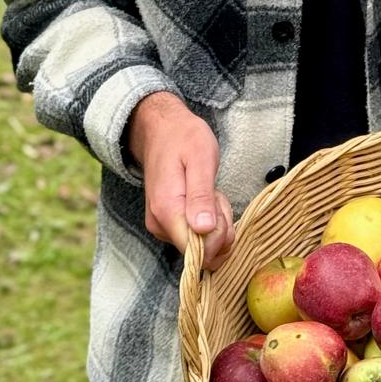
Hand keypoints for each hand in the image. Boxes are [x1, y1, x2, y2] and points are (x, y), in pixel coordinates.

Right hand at [126, 90, 234, 268]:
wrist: (161, 130)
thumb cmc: (184, 138)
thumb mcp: (201, 157)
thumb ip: (202, 195)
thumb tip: (204, 230)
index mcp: (167, 211)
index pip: (197, 252)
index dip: (217, 236)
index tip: (218, 205)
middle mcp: (160, 225)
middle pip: (202, 250)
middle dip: (220, 225)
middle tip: (216, 193)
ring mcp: (162, 227)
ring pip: (202, 243)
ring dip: (217, 220)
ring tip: (210, 190)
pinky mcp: (167, 225)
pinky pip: (196, 234)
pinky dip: (209, 218)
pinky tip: (205, 196)